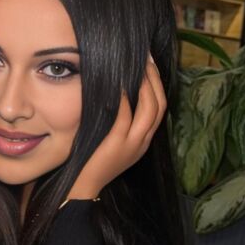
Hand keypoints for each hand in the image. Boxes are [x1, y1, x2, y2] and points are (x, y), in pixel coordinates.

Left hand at [66, 55, 166, 200]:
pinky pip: (125, 118)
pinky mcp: (116, 145)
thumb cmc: (91, 159)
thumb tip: (115, 91)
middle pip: (160, 105)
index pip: (160, 107)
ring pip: (150, 109)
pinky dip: (125, 99)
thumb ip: (117, 120)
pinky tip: (119, 84)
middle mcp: (143, 141)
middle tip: (147, 57)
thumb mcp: (112, 140)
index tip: (150, 63)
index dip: (157, 84)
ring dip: (145, 85)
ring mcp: (132, 144)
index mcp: (143, 140)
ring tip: (138, 66)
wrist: (83, 187)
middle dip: (155, 78)